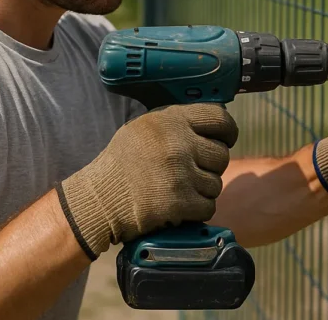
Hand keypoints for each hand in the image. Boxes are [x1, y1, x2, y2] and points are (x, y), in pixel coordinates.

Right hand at [56, 103, 238, 259]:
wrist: (99, 199)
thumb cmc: (122, 163)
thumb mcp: (144, 127)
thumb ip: (177, 123)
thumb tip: (212, 125)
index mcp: (171, 120)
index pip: (220, 118)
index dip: (228, 131)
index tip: (225, 139)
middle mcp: (178, 144)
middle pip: (222, 155)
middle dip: (211, 165)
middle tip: (193, 171)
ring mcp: (180, 174)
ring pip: (216, 183)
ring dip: (202, 189)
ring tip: (180, 188)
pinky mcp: (180, 202)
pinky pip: (208, 206)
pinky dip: (197, 209)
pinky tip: (180, 205)